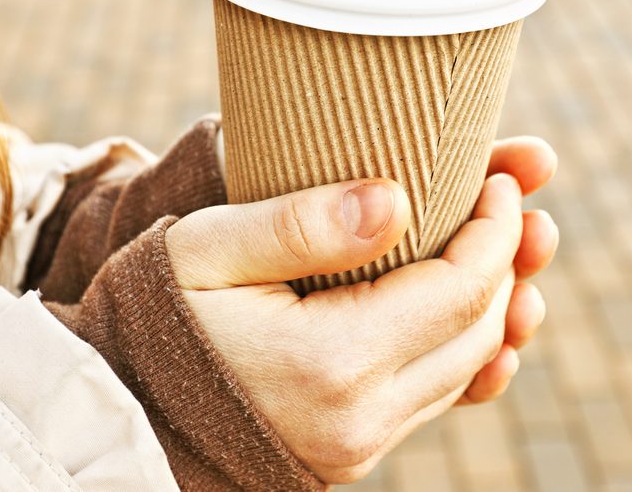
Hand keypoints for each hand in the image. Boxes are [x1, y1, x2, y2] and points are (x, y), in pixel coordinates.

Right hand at [165, 137, 557, 482]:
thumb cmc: (157, 311)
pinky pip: (436, 399)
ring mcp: (359, 446)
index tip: (501, 177)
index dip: (496, 228)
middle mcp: (358, 417)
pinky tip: (472, 311)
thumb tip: (396, 200)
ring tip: (505, 247)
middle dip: (509, 260)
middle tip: (510, 201)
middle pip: (479, 332)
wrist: (121, 402)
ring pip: (467, 369)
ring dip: (496, 305)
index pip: (460, 289)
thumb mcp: (209, 248)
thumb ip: (301, 224)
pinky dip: (464, 349)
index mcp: (329, 361)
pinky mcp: (353, 453)